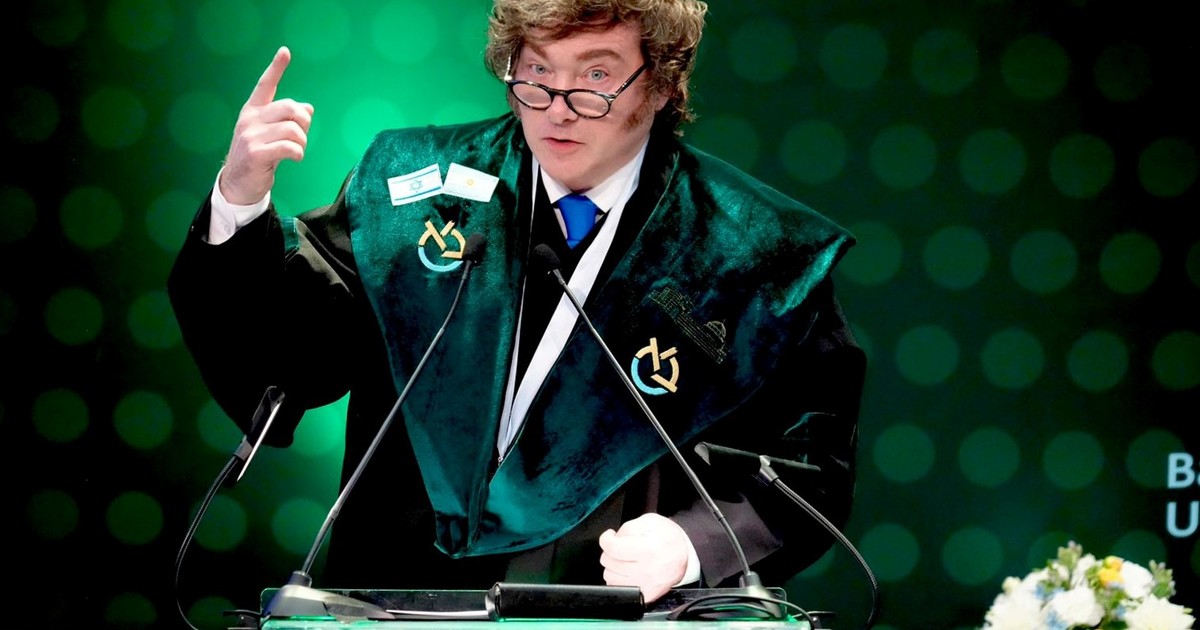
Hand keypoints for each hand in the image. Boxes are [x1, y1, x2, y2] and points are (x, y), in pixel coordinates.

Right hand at [219, 46, 313, 204]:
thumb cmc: (259, 156)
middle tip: (302, 135)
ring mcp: (251, 136)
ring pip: (293, 129)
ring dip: (302, 142)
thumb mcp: (271, 134)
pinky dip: (299, 153)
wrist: (238, 184)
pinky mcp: (256, 153)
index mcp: (253, 110)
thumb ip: (287, 120)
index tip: (285, 51)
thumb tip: (309, 108)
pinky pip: (289, 147)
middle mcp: (250, 119)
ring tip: (297, 150)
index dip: (276, 68)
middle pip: (290, 108)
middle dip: (304, 122)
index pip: (266, 85)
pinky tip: (295, 158)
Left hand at [598, 513, 690, 602]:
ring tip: (625, 559)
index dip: (606, 539)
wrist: (686, 556)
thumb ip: (628, 527)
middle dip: (611, 551)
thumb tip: (614, 538)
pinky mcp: (646, 595)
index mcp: (648, 549)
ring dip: (613, 566)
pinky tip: (627, 571)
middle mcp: (646, 570)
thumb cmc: (669, 538)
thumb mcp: (650, 521)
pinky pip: (619, 589)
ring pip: (610, 577)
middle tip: (620, 547)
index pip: (612, 548)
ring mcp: (646, 585)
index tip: (609, 536)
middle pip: (608, 562)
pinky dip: (619, 579)